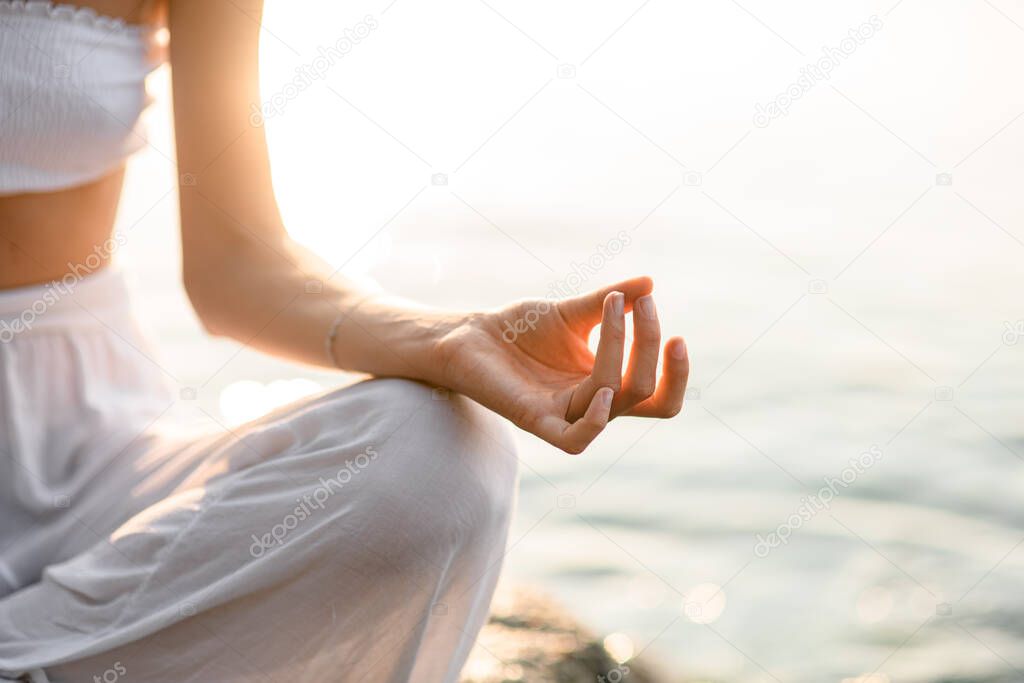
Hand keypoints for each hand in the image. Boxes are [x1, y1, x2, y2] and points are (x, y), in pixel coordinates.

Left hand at [436, 276, 688, 453]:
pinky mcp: (535, 419)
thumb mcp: (572, 310)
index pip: (658, 396)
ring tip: (612, 306)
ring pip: (613, 395)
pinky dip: (596, 421)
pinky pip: (576, 439)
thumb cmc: (520, 328)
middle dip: (650, 345)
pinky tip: (604, 390)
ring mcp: (564, 413)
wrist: (470, 334)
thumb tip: (650, 283)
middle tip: (643, 304)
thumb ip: (611, 302)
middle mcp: (591, 403)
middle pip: (644, 393)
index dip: (676, 375)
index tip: (676, 335)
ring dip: (621, 347)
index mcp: (605, 383)